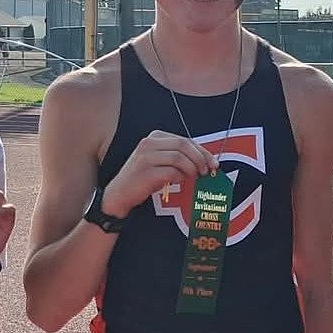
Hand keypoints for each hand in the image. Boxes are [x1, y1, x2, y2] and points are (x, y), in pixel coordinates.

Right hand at [103, 130, 218, 217]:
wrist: (119, 194)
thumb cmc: (143, 179)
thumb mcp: (159, 162)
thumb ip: (178, 157)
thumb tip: (205, 161)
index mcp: (155, 137)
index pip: (185, 140)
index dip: (202, 151)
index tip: (213, 163)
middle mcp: (149, 143)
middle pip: (184, 145)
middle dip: (200, 158)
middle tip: (207, 172)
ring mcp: (146, 156)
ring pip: (179, 157)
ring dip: (191, 169)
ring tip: (195, 178)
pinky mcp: (146, 171)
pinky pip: (171, 172)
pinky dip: (180, 177)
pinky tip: (179, 181)